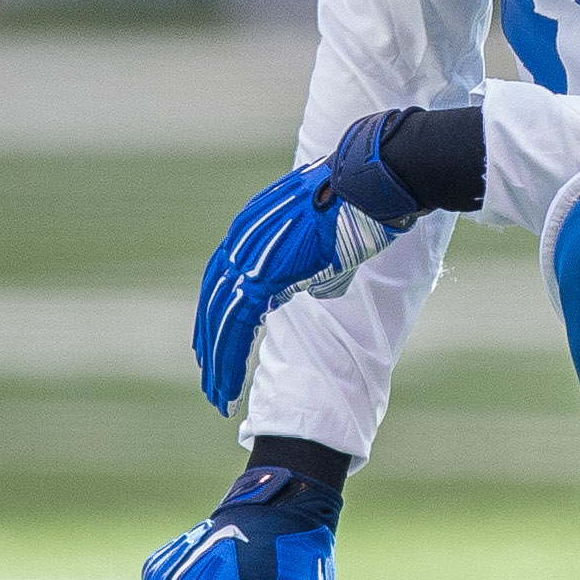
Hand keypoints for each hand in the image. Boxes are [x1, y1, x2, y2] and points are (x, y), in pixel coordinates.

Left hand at [193, 109, 428, 413]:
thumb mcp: (332, 238)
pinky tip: (228, 387)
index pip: (225, 280)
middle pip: (215, 302)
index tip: (218, 345)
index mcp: (254, 229)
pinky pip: (235, 328)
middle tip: (211, 382)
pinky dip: (228, 360)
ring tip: (218, 398)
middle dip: (211, 345)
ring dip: (217, 364)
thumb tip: (318, 288)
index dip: (219, 316)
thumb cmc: (361, 202)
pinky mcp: (263, 276)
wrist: (368, 181)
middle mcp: (242, 241)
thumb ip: (317, 267)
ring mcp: (249, 257)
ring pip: (219, 322)